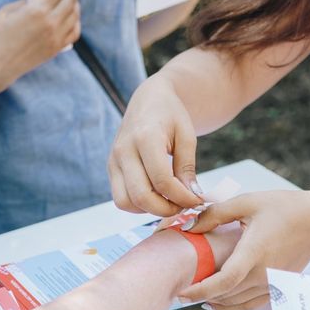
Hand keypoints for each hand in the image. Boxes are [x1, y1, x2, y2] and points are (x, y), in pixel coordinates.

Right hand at [0, 0, 80, 91]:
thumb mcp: (6, 11)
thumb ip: (26, 1)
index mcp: (36, 10)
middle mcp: (51, 23)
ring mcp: (56, 37)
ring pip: (75, 15)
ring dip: (74, 2)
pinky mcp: (56, 49)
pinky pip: (74, 32)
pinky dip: (75, 21)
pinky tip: (70, 16)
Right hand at [107, 76, 204, 215]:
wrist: (149, 100)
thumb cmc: (172, 115)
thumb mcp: (187, 136)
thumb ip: (187, 167)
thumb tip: (192, 197)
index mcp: (145, 138)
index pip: (162, 180)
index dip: (182, 197)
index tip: (198, 200)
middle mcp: (124, 150)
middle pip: (141, 196)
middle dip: (166, 209)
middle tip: (184, 205)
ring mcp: (114, 160)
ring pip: (126, 202)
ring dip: (150, 209)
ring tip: (170, 201)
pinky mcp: (111, 168)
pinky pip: (121, 198)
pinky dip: (139, 205)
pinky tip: (157, 196)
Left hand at [179, 190, 309, 309]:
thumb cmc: (284, 207)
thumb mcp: (246, 202)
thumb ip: (215, 214)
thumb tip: (188, 226)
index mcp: (255, 251)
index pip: (224, 281)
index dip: (201, 290)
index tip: (182, 291)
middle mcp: (265, 273)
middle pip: (226, 294)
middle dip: (200, 294)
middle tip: (179, 286)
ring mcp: (273, 283)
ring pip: (237, 302)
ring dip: (214, 300)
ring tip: (194, 292)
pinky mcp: (278, 286)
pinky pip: (251, 305)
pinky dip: (232, 306)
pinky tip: (216, 301)